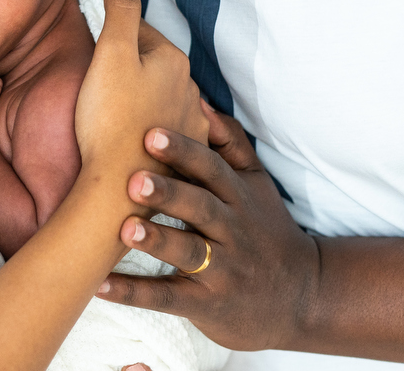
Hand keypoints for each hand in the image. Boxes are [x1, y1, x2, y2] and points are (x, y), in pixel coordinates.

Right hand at [74, 0, 205, 180]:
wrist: (119, 187)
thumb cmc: (110, 119)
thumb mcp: (110, 53)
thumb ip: (119, 10)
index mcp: (174, 60)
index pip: (139, 33)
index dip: (112, 42)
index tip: (95, 61)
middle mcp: (191, 89)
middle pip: (152, 66)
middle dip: (128, 70)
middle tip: (98, 90)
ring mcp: (192, 125)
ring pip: (160, 98)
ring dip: (140, 101)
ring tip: (113, 117)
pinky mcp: (185, 155)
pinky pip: (166, 130)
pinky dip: (150, 129)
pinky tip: (132, 140)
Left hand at [95, 102, 320, 351]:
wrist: (302, 295)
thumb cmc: (265, 228)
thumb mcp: (257, 183)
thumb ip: (230, 142)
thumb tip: (198, 99)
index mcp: (238, 196)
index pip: (211, 169)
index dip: (184, 152)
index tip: (151, 133)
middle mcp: (231, 230)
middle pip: (200, 207)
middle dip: (169, 193)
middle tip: (133, 180)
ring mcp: (220, 269)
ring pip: (188, 252)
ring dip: (156, 240)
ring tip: (124, 227)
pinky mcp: (207, 303)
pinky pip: (168, 298)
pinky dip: (135, 294)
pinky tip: (102, 285)